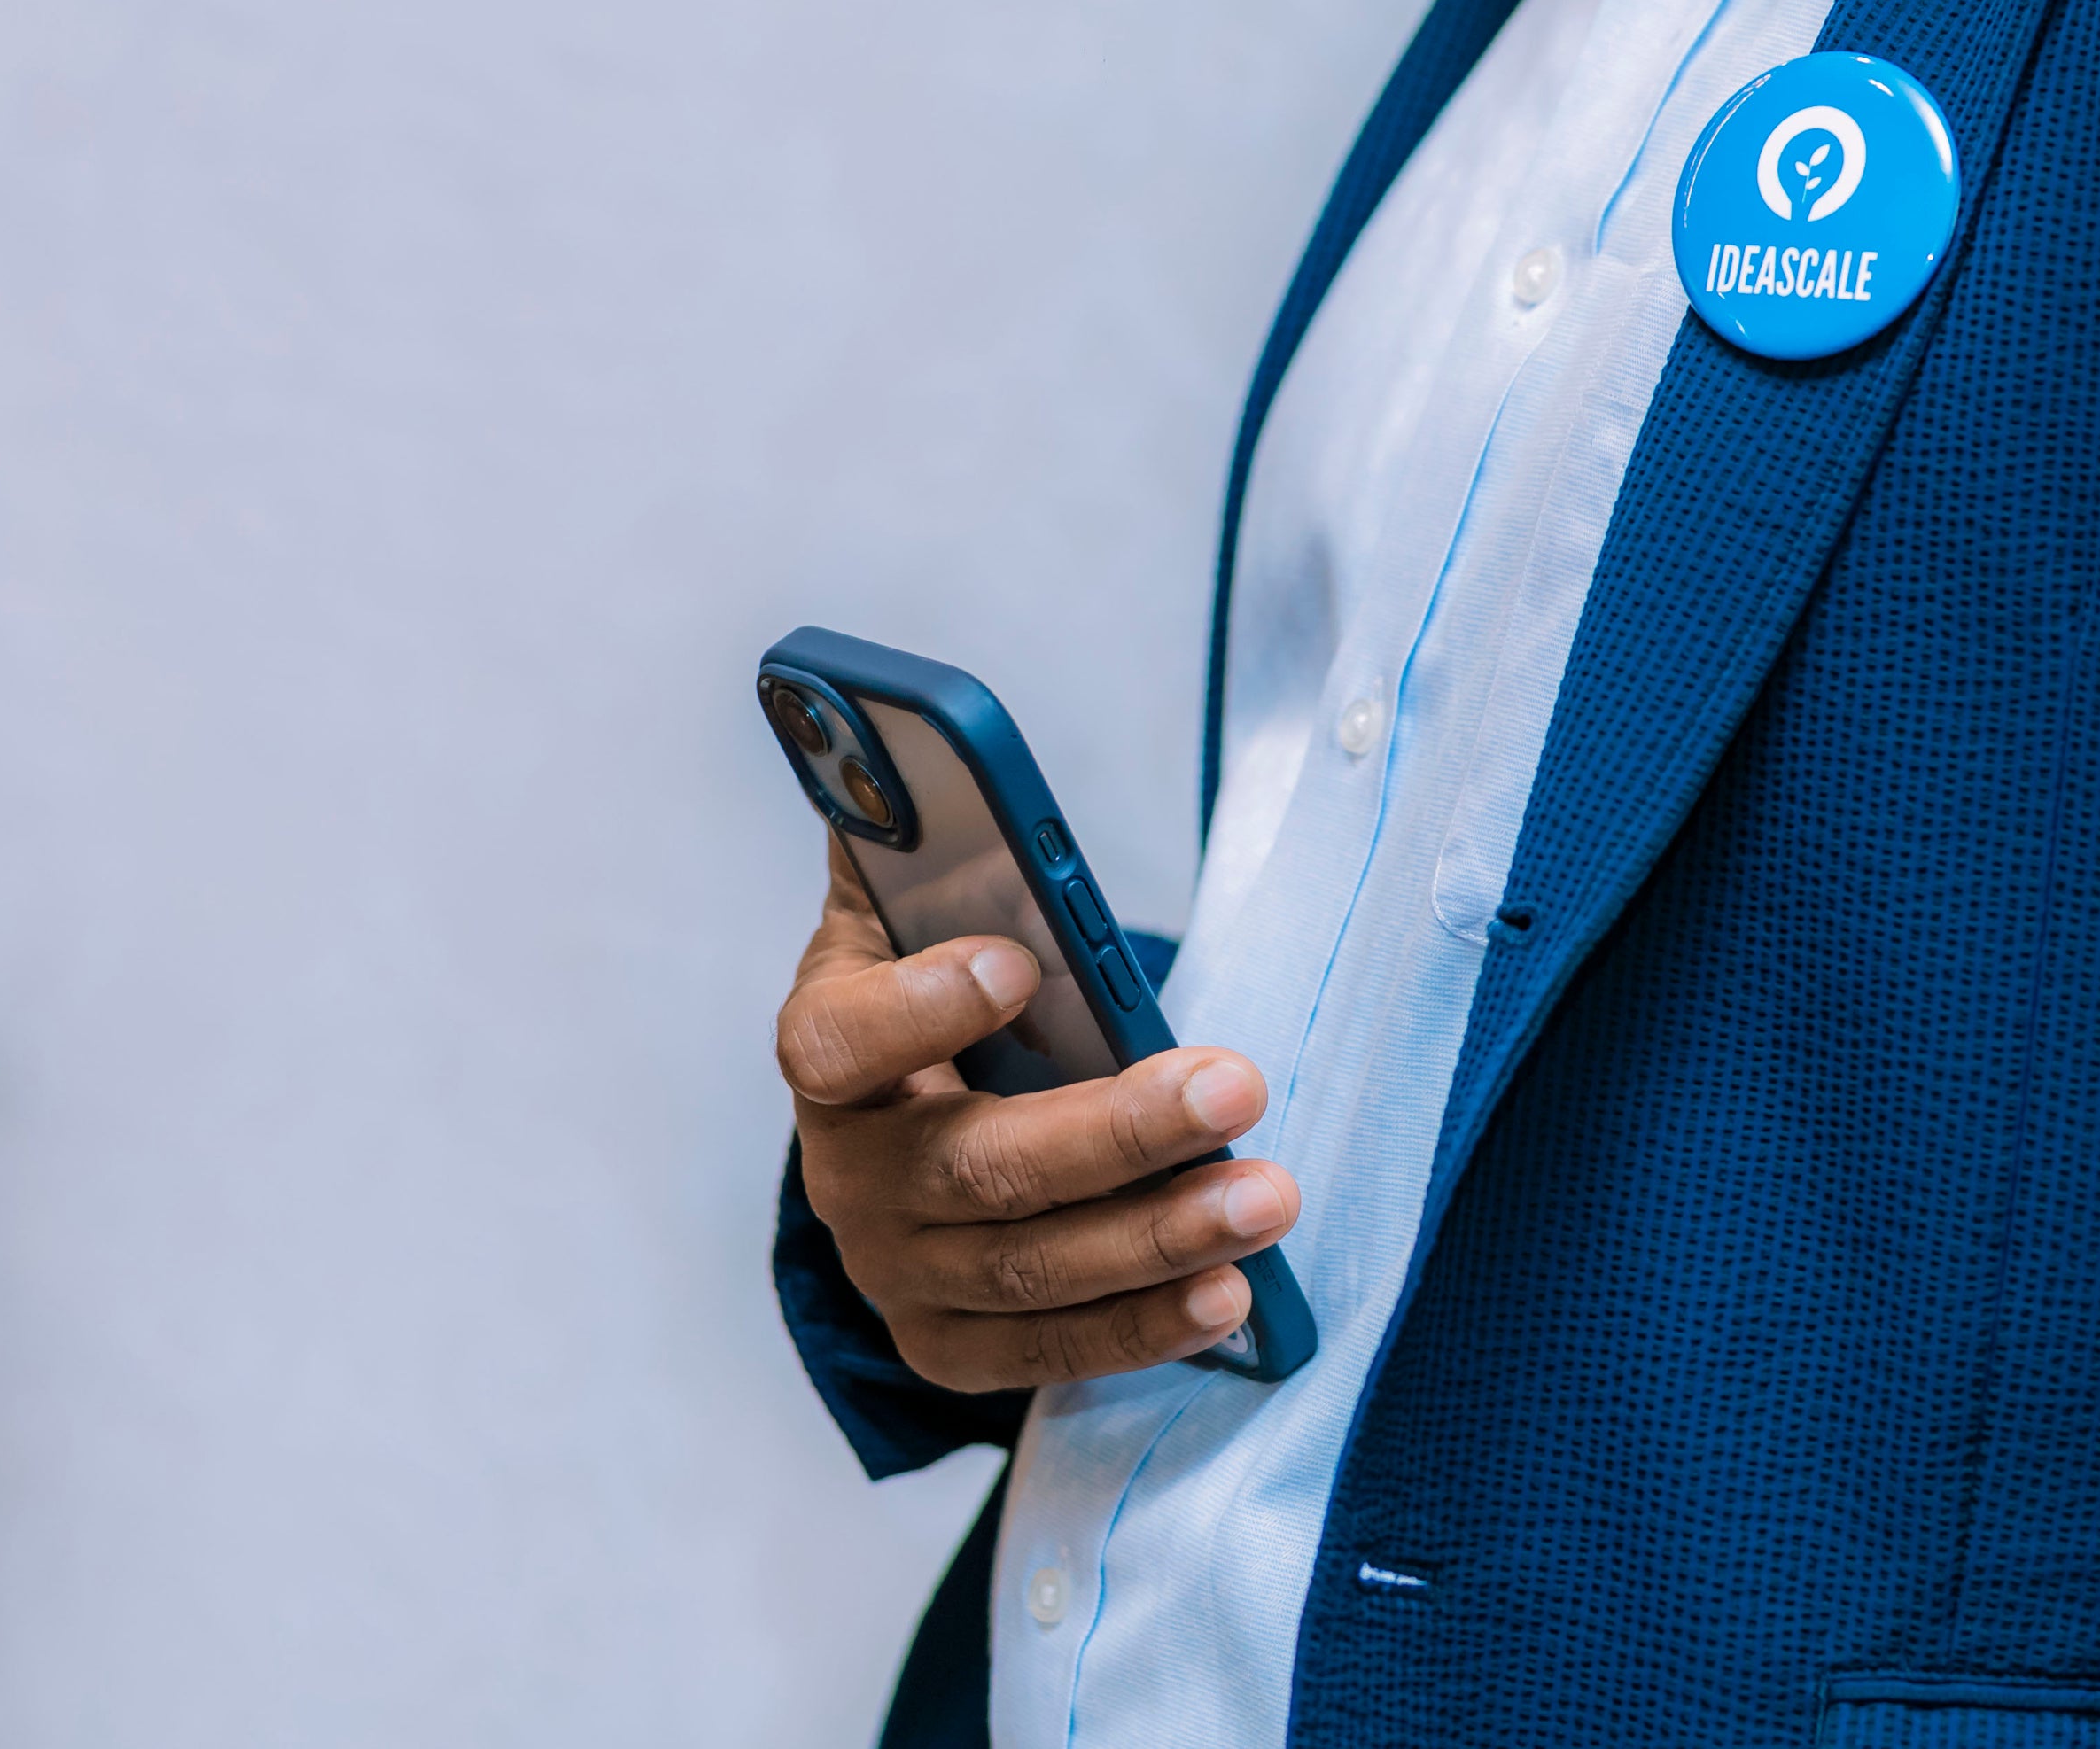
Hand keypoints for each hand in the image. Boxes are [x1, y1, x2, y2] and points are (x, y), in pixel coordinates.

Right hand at [778, 835, 1302, 1392]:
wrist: (899, 1129)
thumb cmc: (932, 989)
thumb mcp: (913, 909)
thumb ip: (919, 837)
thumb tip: (923, 748)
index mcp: (830, 1048)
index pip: (842, 1039)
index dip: (922, 1005)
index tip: (1019, 959)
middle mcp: (849, 1172)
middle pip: (977, 1164)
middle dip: (1118, 1130)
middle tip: (1239, 1086)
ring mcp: (897, 1270)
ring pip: (1028, 1270)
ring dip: (1158, 1236)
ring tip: (1268, 1197)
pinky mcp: (947, 1343)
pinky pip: (1049, 1352)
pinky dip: (1142, 1327)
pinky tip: (1229, 1291)